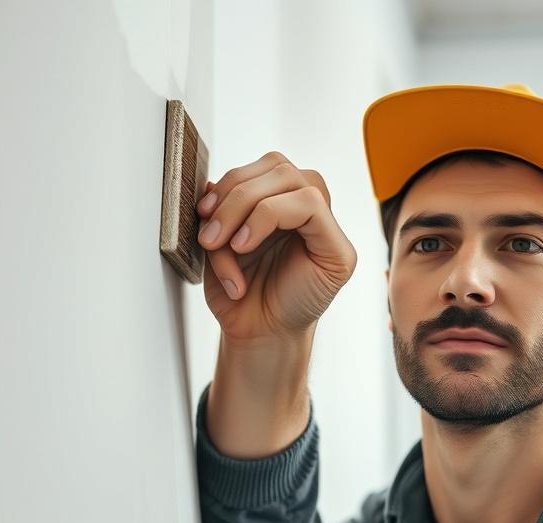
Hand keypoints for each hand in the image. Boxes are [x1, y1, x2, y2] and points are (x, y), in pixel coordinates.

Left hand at [197, 152, 357, 344]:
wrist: (256, 336)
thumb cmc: (240, 295)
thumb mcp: (218, 244)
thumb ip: (221, 211)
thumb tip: (213, 183)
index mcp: (285, 204)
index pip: (268, 166)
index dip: (234, 179)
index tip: (203, 211)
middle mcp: (311, 212)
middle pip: (280, 166)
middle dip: (236, 192)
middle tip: (210, 231)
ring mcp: (328, 229)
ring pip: (296, 180)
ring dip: (248, 205)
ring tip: (226, 243)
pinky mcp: (339, 250)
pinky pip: (310, 206)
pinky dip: (268, 217)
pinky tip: (245, 244)